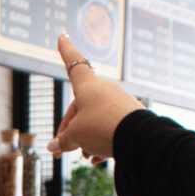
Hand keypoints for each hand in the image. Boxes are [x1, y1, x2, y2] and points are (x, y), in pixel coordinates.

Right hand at [48, 33, 144, 163]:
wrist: (140, 137)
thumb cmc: (103, 128)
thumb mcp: (76, 135)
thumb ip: (64, 140)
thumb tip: (54, 146)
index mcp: (88, 86)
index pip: (73, 63)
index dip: (66, 50)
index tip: (63, 35)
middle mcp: (105, 90)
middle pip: (81, 106)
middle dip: (71, 129)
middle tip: (63, 150)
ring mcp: (120, 102)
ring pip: (96, 119)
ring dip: (87, 138)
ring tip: (85, 155)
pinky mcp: (132, 117)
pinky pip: (112, 127)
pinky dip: (103, 141)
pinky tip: (98, 159)